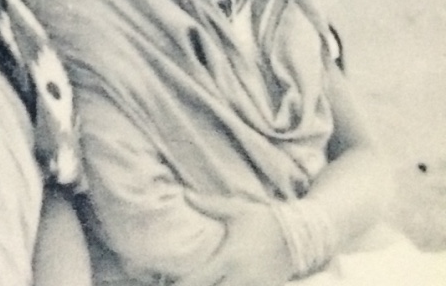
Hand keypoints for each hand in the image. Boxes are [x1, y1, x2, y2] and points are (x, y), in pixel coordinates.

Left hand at [178, 195, 292, 285]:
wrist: (300, 236)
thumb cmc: (264, 220)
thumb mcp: (236, 210)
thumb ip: (209, 205)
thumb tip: (185, 193)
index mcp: (229, 259)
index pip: (199, 281)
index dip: (182, 285)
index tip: (168, 284)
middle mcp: (241, 280)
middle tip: (181, 283)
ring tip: (201, 281)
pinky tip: (219, 284)